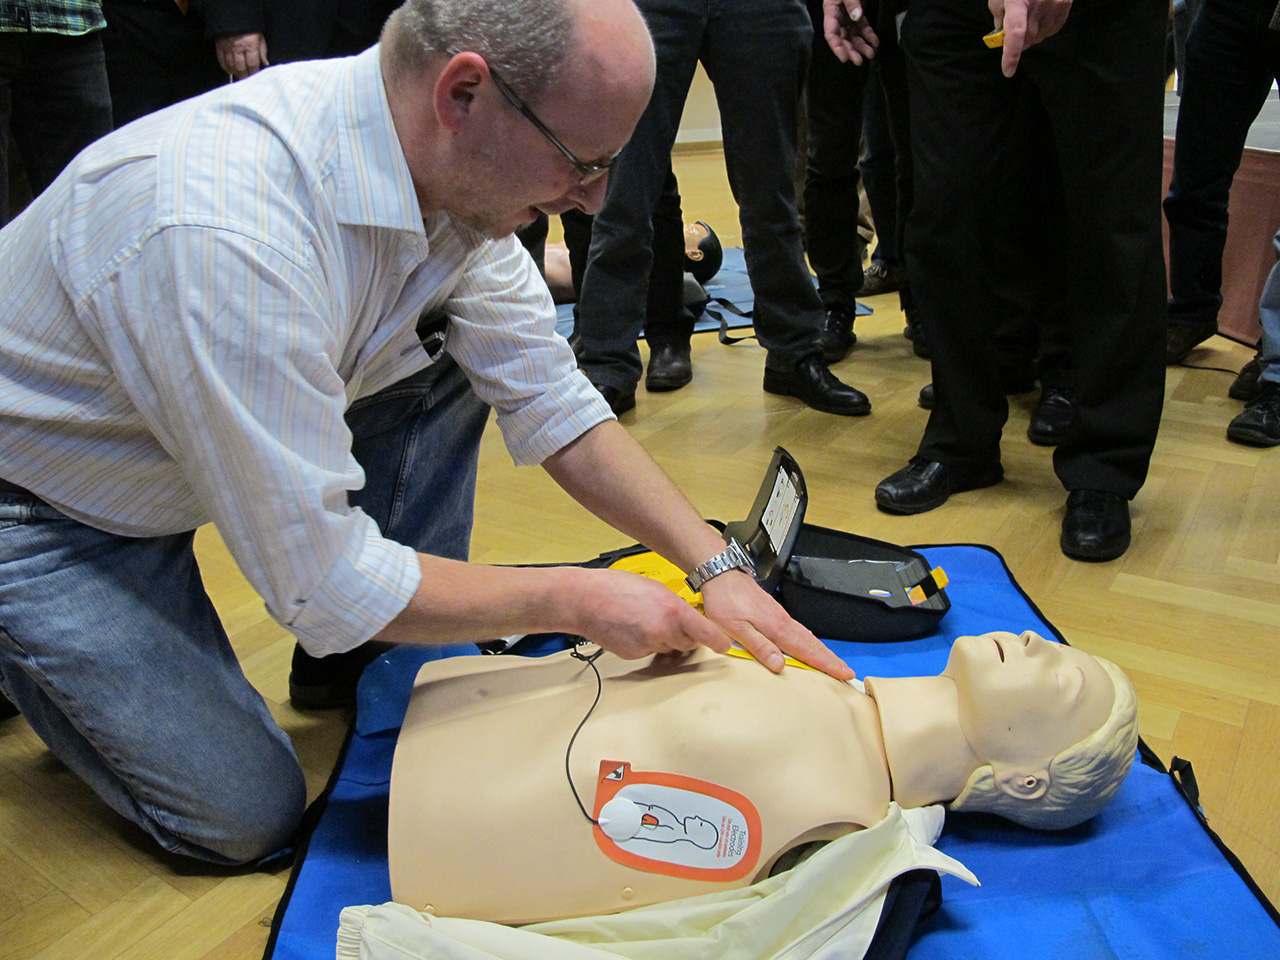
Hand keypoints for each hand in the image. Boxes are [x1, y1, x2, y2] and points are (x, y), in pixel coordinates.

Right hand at [216, 32, 269, 80]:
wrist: (234, 15)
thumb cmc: (250, 28)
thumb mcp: (260, 37)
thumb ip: (262, 51)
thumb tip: (266, 64)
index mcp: (250, 45)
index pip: (253, 64)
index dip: (254, 73)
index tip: (255, 78)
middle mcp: (238, 48)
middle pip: (241, 68)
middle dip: (244, 76)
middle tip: (247, 80)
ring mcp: (227, 47)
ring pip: (231, 65)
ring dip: (235, 73)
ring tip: (239, 76)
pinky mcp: (219, 45)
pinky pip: (221, 60)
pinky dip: (225, 67)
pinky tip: (230, 70)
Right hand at [571, 568, 733, 659]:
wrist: (584, 600)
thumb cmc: (614, 588)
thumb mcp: (655, 588)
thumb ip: (676, 605)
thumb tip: (688, 618)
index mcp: (673, 611)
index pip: (708, 634)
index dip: (719, 642)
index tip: (724, 645)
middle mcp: (663, 631)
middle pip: (689, 643)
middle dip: (686, 635)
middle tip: (671, 621)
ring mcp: (648, 646)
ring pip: (668, 648)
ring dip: (664, 639)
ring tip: (644, 620)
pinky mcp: (634, 655)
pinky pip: (649, 652)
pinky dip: (646, 643)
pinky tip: (633, 628)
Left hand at [699, 571, 855, 680]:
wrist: (721, 575)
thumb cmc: (724, 601)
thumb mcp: (735, 628)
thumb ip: (758, 646)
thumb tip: (779, 665)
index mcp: (775, 628)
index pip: (806, 651)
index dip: (826, 664)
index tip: (843, 673)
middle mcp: (782, 622)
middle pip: (812, 644)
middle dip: (830, 659)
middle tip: (847, 672)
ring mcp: (779, 616)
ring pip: (807, 636)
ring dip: (822, 650)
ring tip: (834, 662)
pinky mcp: (774, 612)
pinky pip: (798, 630)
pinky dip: (809, 640)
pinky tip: (809, 643)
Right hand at [822, 0, 879, 64]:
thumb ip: (851, 2)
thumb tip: (857, 17)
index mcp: (831, 11)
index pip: (831, 34)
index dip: (837, 47)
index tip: (845, 58)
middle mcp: (838, 17)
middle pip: (843, 38)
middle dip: (851, 50)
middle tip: (860, 61)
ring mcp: (848, 17)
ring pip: (854, 35)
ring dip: (862, 46)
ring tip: (871, 55)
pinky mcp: (858, 14)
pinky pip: (863, 28)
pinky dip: (869, 35)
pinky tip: (876, 42)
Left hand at [989, 0, 1071, 76]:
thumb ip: (999, 16)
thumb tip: (1003, 37)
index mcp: (1017, 1)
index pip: (1016, 33)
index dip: (1011, 54)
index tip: (1008, 71)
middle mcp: (1039, 3)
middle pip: (1028, 39)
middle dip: (1018, 43)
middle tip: (1013, 35)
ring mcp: (1055, 3)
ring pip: (1040, 37)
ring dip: (1031, 36)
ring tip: (1028, 19)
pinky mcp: (1065, 4)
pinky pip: (1053, 30)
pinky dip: (1043, 31)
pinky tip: (1039, 18)